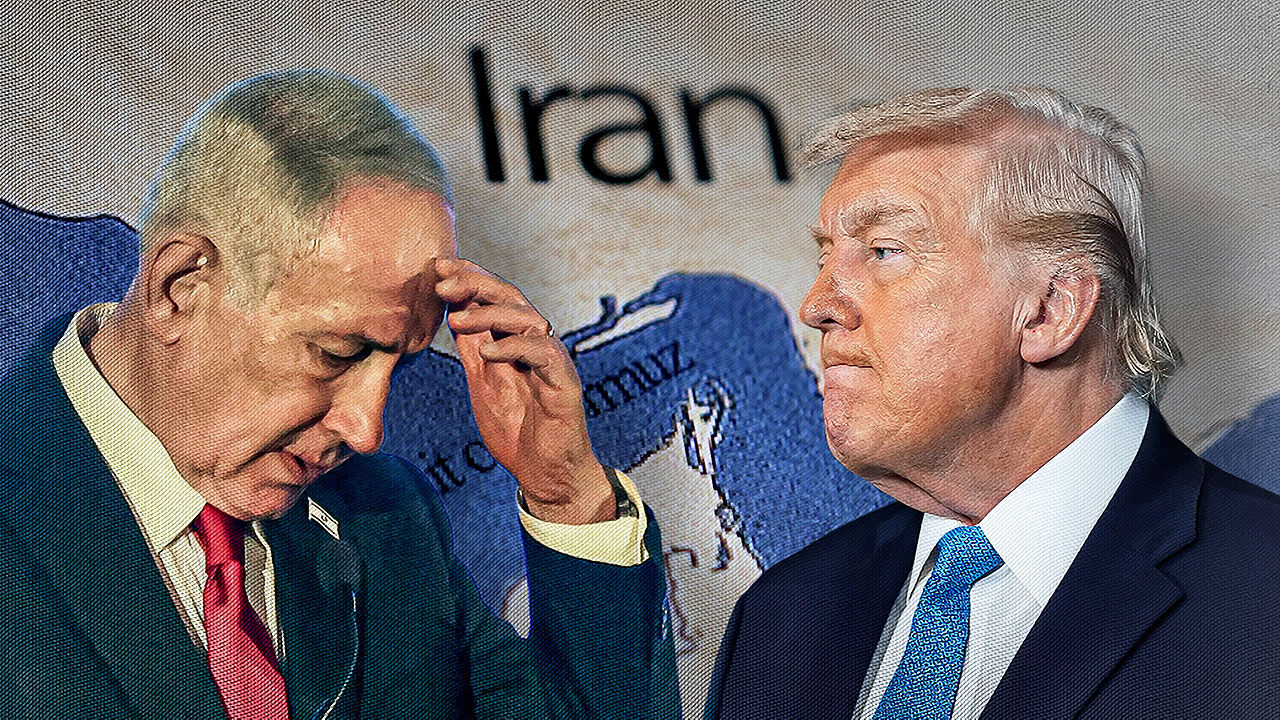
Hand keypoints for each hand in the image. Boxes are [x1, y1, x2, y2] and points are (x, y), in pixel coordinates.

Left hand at [434, 257, 613, 524]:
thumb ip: (472, 347)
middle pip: (512, 298)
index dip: (468, 278)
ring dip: (490, 314)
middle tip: (443, 283)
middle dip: (476, 284)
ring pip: (528, 318)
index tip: (436, 268)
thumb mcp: (483, 381)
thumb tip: (452, 311)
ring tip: (457, 318)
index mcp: (517, 341)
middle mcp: (538, 343)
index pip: (494, 298)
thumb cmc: (517, 428)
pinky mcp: (565, 383)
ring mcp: (553, 361)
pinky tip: (488, 352)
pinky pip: (544, 354)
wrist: (544, 472)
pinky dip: (515, 348)